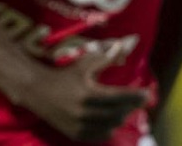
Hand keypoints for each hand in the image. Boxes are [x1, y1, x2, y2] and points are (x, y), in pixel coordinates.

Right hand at [17, 43, 149, 142]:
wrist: (35, 90)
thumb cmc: (61, 74)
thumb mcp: (82, 64)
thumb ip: (104, 57)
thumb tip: (122, 46)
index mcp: (88, 94)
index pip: (121, 98)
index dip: (136, 96)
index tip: (146, 94)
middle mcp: (84, 112)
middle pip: (119, 113)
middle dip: (131, 106)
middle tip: (137, 100)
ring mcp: (80, 125)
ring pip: (112, 126)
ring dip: (120, 117)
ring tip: (122, 108)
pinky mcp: (75, 134)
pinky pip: (101, 135)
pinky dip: (108, 128)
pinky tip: (109, 119)